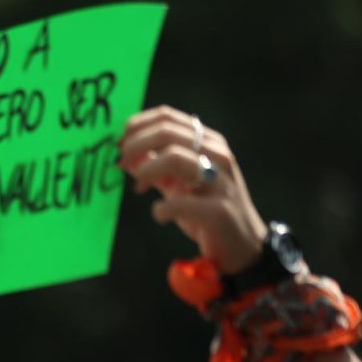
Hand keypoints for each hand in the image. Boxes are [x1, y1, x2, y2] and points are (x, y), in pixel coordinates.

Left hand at [119, 106, 269, 274]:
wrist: (242, 243)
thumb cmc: (206, 209)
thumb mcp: (178, 183)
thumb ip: (155, 167)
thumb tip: (125, 157)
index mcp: (207, 142)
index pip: (168, 117)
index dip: (137, 126)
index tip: (119, 142)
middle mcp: (216, 154)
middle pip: (166, 133)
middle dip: (135, 146)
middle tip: (120, 162)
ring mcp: (220, 180)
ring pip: (174, 157)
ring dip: (146, 170)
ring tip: (138, 186)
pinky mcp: (218, 210)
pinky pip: (178, 203)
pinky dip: (160, 209)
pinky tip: (160, 214)